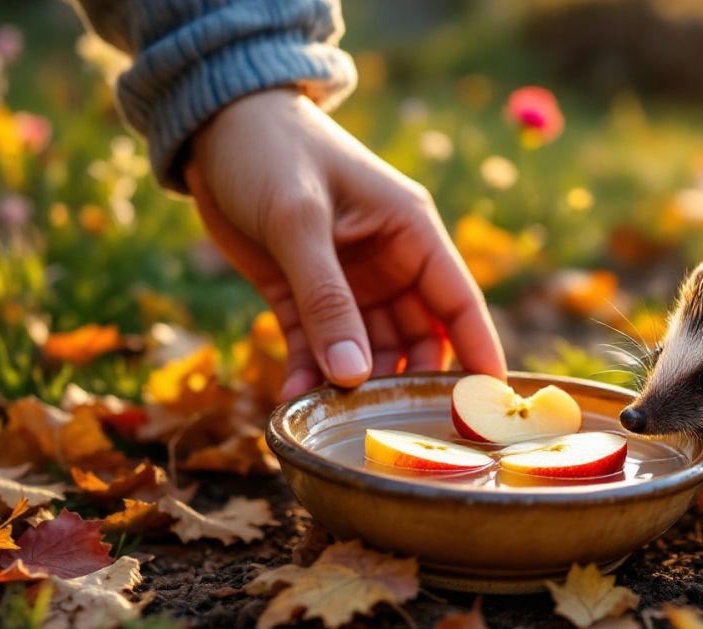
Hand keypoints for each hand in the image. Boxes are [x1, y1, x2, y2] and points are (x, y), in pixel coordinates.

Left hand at [184, 88, 506, 399]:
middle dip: (408, 380)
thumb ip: (326, 298)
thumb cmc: (269, 150)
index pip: (459, 302)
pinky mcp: (302, 295)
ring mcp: (348, 284)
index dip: (480, 352)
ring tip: (334, 417)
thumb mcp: (298, 220)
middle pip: (418, 338)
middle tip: (397, 427)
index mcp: (410, 232)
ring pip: (366, 349)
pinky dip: (308, 372)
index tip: (490, 406)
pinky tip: (293, 400)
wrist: (211, 128)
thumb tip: (354, 376)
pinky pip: (315, 346)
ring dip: (353, 383)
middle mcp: (389, 263)